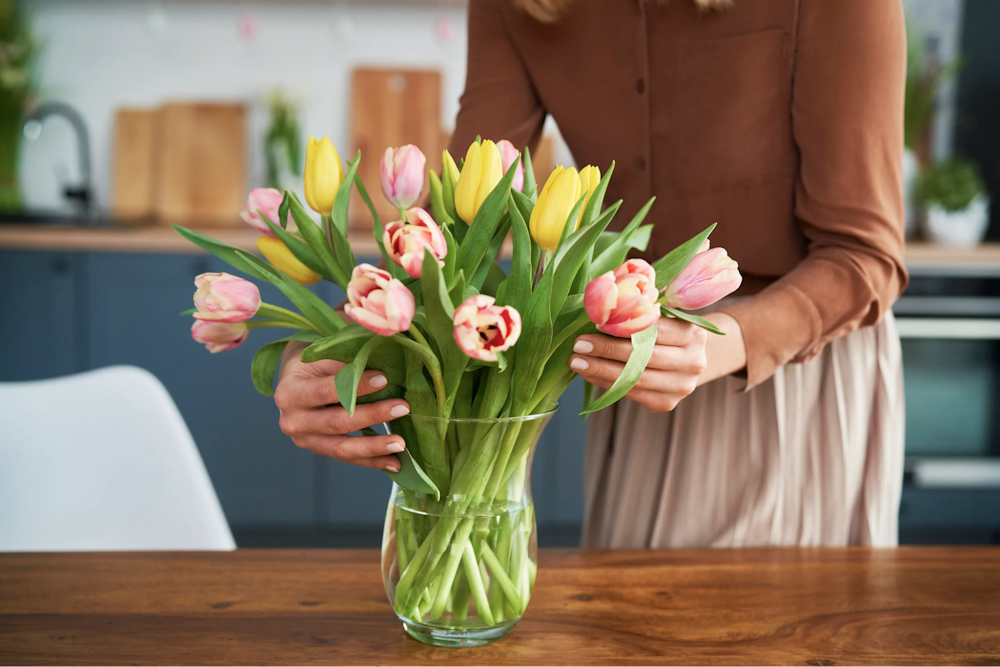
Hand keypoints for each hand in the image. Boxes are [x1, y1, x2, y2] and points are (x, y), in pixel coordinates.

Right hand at [274, 341, 408, 471]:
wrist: (295, 381)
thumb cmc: (313, 364)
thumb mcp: (322, 356)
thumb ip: (346, 365)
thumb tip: (383, 373)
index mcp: (289, 393)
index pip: (326, 391)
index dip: (356, 386)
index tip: (384, 379)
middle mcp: (293, 421)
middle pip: (336, 422)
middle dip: (372, 415)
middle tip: (402, 407)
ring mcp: (306, 440)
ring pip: (342, 448)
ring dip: (375, 447)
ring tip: (401, 443)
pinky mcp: (320, 450)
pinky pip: (349, 458)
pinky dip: (373, 461)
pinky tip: (394, 462)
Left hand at [569, 317, 708, 412]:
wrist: (689, 360)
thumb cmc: (669, 330)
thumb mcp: (664, 314)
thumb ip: (642, 308)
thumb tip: (604, 303)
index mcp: (693, 334)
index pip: (655, 331)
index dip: (623, 328)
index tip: (596, 323)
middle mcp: (692, 362)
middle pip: (643, 357)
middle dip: (606, 351)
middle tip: (579, 345)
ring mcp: (681, 386)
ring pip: (634, 379)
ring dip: (600, 370)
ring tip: (577, 362)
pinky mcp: (666, 403)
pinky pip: (630, 393)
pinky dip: (606, 383)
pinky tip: (589, 373)